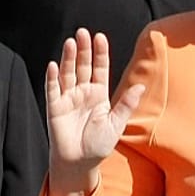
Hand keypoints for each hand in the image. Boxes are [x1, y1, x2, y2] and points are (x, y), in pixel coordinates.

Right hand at [45, 29, 142, 192]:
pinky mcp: (55, 108)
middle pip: (83, 66)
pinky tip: (54, 65)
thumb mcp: (117, 124)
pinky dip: (53, 78)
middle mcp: (83, 93)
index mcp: (99, 95)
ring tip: (70, 42)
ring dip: (68, 58)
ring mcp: (68, 99)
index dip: (100, 53)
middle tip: (82, 32)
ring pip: (68, 74)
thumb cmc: (98, 144)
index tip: (100, 37)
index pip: (100, 69)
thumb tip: (140, 87)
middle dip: (83, 50)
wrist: (80, 162)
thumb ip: (126, 105)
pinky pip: (53, 90)